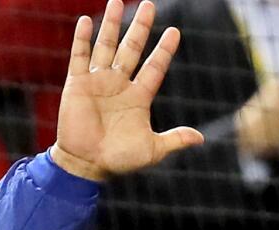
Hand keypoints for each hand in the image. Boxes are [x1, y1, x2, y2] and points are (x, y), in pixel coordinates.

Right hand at [52, 0, 203, 181]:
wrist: (87, 165)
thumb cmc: (119, 160)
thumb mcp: (152, 150)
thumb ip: (175, 139)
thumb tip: (201, 138)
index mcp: (139, 97)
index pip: (154, 67)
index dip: (164, 50)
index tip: (174, 31)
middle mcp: (119, 84)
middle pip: (132, 49)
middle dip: (141, 27)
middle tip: (149, 5)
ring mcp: (98, 82)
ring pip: (106, 46)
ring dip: (112, 24)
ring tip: (118, 1)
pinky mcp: (77, 84)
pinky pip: (80, 57)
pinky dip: (82, 39)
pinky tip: (87, 20)